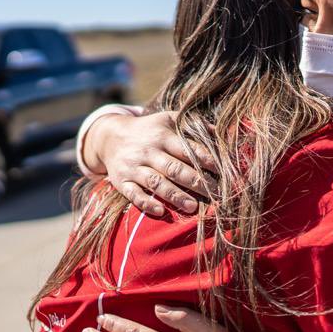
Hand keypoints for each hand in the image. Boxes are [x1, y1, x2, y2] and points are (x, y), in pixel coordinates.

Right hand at [87, 112, 217, 215]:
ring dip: (175, 196)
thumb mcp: (168, 119)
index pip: (187, 149)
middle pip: (174, 168)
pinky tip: (161, 211)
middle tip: (214, 193)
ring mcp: (134, 167)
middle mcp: (148, 151)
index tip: (221, 171)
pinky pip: (133, 194)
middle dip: (196, 182)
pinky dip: (146, 203)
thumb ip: (193, 125)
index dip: (205, 160)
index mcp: (163, 135)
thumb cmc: (150, 130)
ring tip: (193, 207)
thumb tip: (220, 133)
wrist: (111, 137)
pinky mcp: (121, 181)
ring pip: (156, 183)